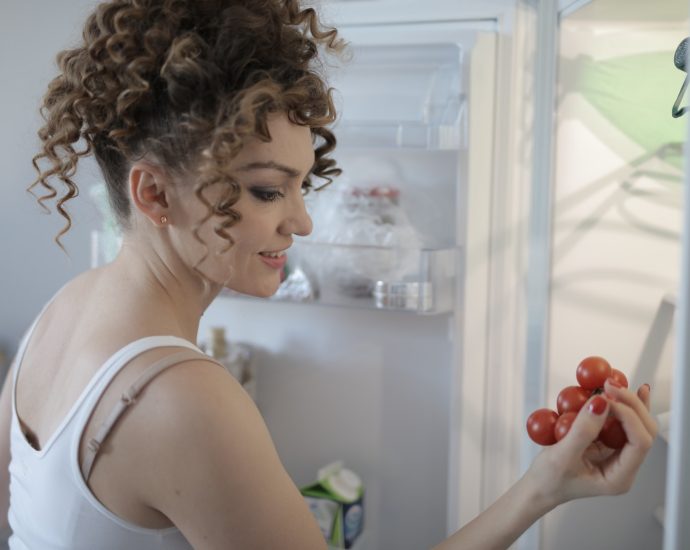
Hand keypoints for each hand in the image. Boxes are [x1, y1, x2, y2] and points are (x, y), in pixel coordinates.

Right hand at [524, 381, 656, 506]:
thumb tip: (600, 403)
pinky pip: (617, 420)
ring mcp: (616, 452)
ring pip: (634, 422)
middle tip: (610, 385)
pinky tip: (613, 390)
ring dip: (625, 400)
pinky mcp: (605, 442)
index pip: (639, 442)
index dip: (628, 415)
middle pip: (642, 429)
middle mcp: (623, 464)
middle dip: (630, 404)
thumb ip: (583, 430)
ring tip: (611, 382)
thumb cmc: (550, 480)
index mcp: (619, 476)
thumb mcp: (562, 455)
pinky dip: (614, 403)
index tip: (607, 398)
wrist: (539, 487)